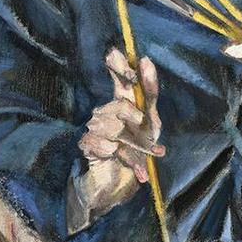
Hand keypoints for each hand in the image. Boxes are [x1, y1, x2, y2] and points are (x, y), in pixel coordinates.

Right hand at [70, 49, 163, 227]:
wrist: (117, 188)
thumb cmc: (135, 155)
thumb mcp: (150, 127)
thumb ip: (149, 96)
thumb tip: (146, 59)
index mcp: (123, 106)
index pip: (120, 81)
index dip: (119, 66)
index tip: (118, 53)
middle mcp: (105, 112)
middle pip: (120, 105)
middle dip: (137, 123)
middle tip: (154, 147)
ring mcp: (94, 129)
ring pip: (114, 126)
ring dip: (135, 149)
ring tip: (144, 163)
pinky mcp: (86, 146)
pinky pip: (104, 144)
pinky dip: (121, 157)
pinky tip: (126, 166)